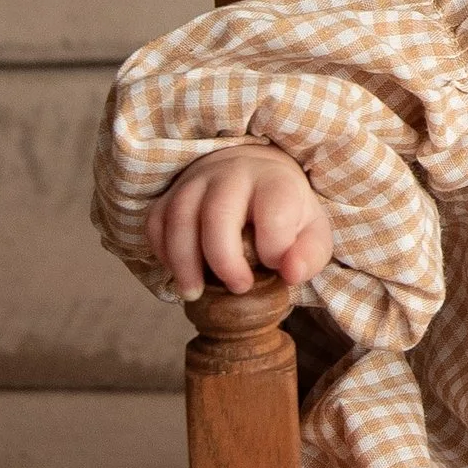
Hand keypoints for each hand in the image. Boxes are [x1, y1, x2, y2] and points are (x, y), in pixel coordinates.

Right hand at [146, 142, 333, 297]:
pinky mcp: (170, 193)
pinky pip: (156, 222)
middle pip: (218, 214)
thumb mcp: (312, 232)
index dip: (275, 248)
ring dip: (184, 262)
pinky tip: (179, 273)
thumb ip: (309, 255)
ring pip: (179, 217)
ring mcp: (196, 180)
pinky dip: (162, 252)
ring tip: (194, 294)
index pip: (274, 212)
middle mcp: (232, 173)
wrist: (253, 176)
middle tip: (238, 288)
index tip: (276, 269)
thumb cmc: (284, 212)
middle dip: (224, 260)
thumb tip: (291, 273)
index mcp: (275, 181)